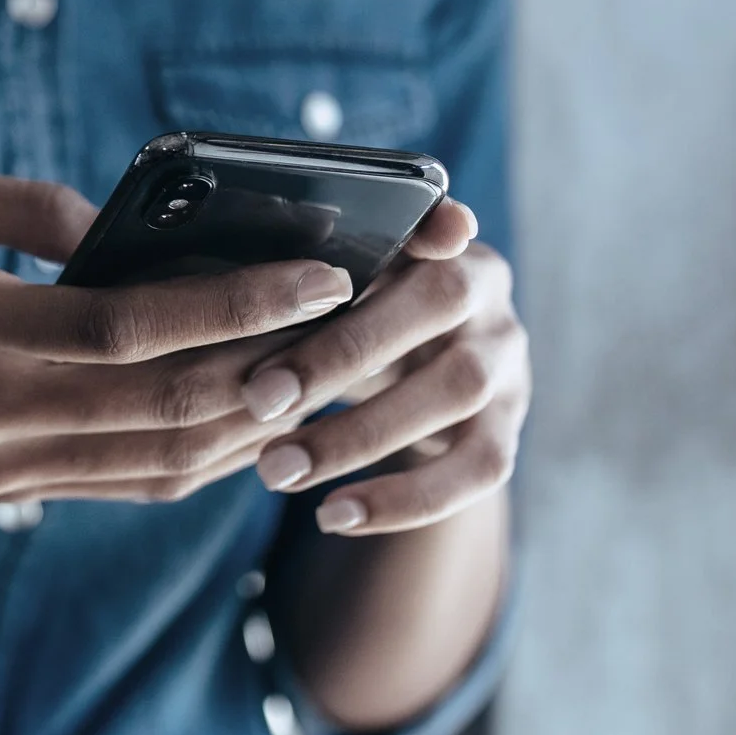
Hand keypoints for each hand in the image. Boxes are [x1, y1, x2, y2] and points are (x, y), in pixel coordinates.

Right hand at [0, 155, 358, 504]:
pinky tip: (247, 418)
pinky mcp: (2, 495)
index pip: (134, 326)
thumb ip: (15, 203)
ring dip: (253, 421)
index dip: (239, 302)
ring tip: (321, 370)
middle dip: (276, 365)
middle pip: (170, 402)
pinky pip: (126, 484)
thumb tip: (118, 225)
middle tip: (355, 323)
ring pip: (163, 457)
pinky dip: (200, 456)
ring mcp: (0, 466)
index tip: (320, 273)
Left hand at [238, 201, 527, 536]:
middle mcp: (486, 290)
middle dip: (339, 354)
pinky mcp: (509, 428)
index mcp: (438, 239)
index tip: (370, 248)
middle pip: (436, 304)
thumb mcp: (330, 288)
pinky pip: (477, 469)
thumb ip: (298, 275)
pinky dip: (404, 499)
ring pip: (455, 392)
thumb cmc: (349, 318)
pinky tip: (333, 516)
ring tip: (276, 470)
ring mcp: (508, 361)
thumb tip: (226, 280)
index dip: (422, 223)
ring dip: (358, 435)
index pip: (435, 219)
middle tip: (258, 399)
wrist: (418, 378)